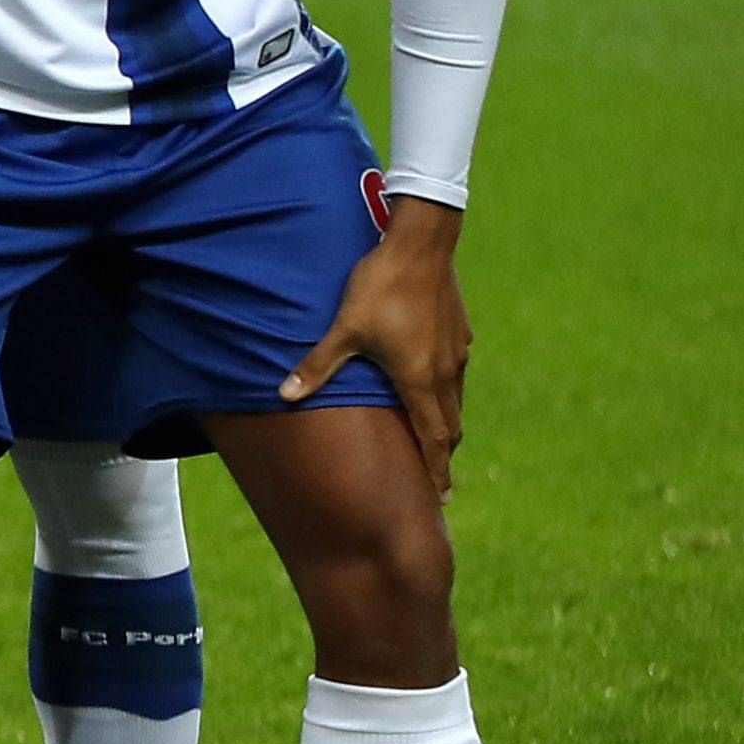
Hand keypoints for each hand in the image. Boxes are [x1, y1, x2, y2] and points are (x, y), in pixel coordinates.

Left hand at [281, 196, 467, 497]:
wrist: (422, 244)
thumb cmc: (381, 288)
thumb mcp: (344, 329)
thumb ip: (317, 365)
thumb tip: (284, 395)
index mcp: (420, 380)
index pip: (433, 439)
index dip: (436, 471)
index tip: (440, 499)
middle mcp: (446, 372)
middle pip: (449, 427)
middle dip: (442, 457)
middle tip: (438, 484)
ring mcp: (457, 352)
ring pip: (454, 401)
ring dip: (444, 426)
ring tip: (435, 444)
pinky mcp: (459, 333)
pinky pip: (455, 374)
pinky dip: (446, 395)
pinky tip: (433, 389)